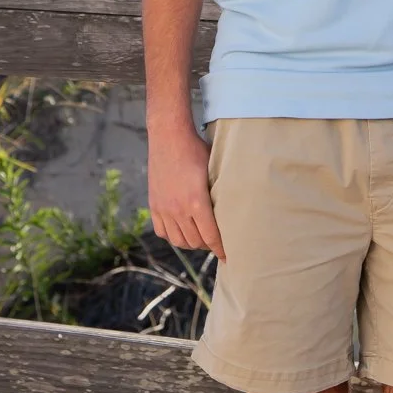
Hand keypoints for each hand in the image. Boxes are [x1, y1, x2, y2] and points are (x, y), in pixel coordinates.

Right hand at [147, 123, 226, 261]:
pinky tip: (182, 231)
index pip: (211, 236)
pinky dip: (173, 236)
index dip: (221, 248)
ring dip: (191, 243)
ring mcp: (164, 209)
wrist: (169, 136)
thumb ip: (221, 191)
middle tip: (216, 243)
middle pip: (195, 242)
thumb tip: (237, 206)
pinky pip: (163, 232)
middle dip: (208, 246)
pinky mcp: (154, 205)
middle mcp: (178, 209)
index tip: (228, 256)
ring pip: (179, 241)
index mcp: (196, 201)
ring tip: (200, 239)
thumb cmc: (196, 149)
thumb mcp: (214, 169)